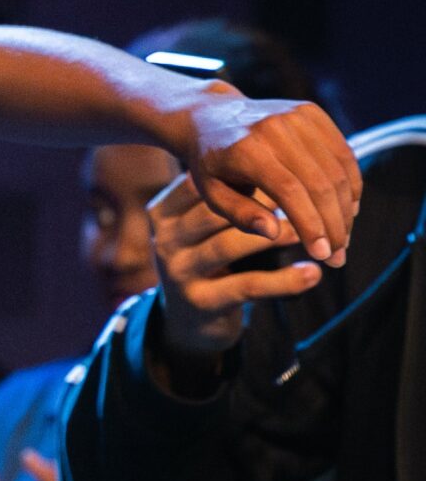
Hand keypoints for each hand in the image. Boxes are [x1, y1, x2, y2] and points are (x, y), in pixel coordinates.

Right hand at [147, 175, 325, 358]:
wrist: (188, 322)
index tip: (295, 172)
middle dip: (272, 204)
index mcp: (164, 210)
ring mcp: (178, 270)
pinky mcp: (199, 301)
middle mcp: (165, 237)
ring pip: (232, 244)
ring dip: (281, 236)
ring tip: (317, 235)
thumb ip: (231, 197)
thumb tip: (289, 158)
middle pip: (219, 211)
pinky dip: (284, 280)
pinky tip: (312, 274)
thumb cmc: (210, 258)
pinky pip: (247, 285)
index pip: (208, 183)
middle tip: (315, 200)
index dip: (253, 176)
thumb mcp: (208, 225)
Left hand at [174, 87, 359, 266]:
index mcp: (246, 149)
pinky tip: (347, 209)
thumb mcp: (211, 194)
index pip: (290, 191)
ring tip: (342, 238)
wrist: (209, 117)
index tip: (322, 255)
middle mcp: (274, 127)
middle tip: (337, 256)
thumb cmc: (209, 165)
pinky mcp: (310, 111)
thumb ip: (240, 214)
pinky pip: (343, 152)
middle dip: (334, 224)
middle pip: (320, 182)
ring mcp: (295, 115)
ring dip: (346, 208)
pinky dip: (351, 183)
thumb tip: (274, 234)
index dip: (311, 224)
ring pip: (338, 169)